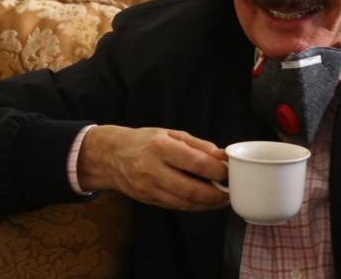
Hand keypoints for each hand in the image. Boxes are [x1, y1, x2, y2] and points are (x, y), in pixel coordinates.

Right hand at [77, 125, 229, 210]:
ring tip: (220, 199)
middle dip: (215, 194)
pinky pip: (175, 206)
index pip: (196, 163)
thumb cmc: (143, 141)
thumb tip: (221, 156)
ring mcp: (148, 187)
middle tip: (229, 192)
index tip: (228, 171)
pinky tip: (203, 201)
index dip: (217, 171)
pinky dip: (193, 206)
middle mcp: (152, 169)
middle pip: (191, 188)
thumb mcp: (169, 133)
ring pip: (184, 202)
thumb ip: (197, 145)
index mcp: (160, 147)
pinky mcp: (147, 199)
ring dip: (206, 204)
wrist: (110, 155)